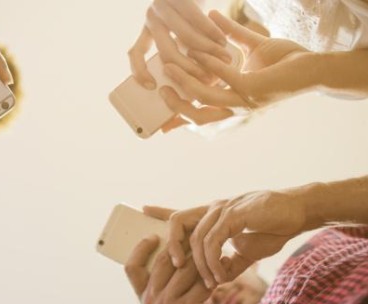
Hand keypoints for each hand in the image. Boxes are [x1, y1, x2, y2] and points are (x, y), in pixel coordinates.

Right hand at [125, 237, 219, 303]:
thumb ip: (164, 289)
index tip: (153, 236)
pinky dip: (216, 274)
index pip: (131, 268)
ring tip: (217, 249)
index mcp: (143, 299)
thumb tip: (178, 258)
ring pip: (185, 269)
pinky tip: (226, 268)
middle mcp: (151, 301)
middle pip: (163, 260)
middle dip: (182, 246)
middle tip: (198, 236)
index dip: (139, 249)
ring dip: (203, 258)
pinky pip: (202, 284)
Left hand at [129, 0, 229, 89]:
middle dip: (189, 69)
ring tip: (223, 61)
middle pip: (167, 52)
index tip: (152, 86)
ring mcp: (164, 5)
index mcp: (146, 30)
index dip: (140, 72)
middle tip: (207, 80)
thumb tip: (189, 84)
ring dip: (206, 51)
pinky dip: (211, 32)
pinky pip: (197, 19)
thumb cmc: (187, 13)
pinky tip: (222, 42)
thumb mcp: (174, 31)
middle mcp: (151, 17)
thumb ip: (177, 49)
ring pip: (185, 37)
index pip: (135, 53)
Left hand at [144, 189, 306, 287]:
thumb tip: (218, 277)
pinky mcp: (235, 214)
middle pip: (177, 222)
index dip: (160, 211)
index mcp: (212, 215)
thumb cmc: (272, 228)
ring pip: (196, 236)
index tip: (143, 210)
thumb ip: (229, 261)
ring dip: (200, 264)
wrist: (298, 212)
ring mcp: (223, 209)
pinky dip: (214, 259)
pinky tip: (220, 272)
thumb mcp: (246, 250)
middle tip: (178, 268)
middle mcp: (212, 209)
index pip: (180, 214)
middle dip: (172, 246)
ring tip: (210, 281)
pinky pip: (214, 239)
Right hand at [157, 11, 312, 129]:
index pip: (200, 114)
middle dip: (175, 105)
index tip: (160, 117)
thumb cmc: (286, 60)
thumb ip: (229, 35)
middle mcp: (236, 108)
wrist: (314, 65)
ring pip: (205, 99)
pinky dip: (210, 67)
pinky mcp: (254, 92)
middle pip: (197, 116)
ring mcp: (244, 103)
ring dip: (185, 83)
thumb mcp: (250, 46)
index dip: (178, 117)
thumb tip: (210, 16)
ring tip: (170, 66)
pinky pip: (225, 81)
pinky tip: (200, 53)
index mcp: (232, 102)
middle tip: (159, 87)